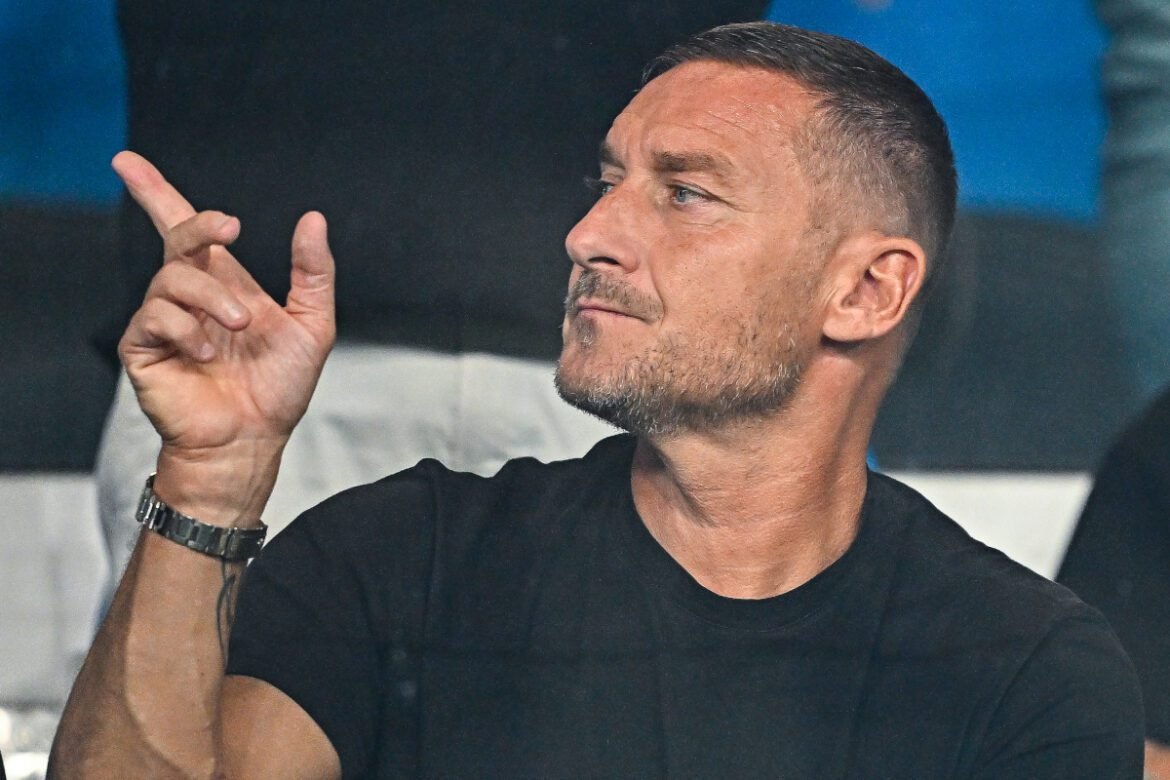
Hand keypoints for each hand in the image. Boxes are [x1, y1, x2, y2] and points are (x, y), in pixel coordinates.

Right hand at [114, 151, 335, 518]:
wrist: (254, 439)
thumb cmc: (279, 388)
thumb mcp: (312, 324)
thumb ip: (313, 272)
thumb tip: (313, 218)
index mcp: (225, 284)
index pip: (186, 230)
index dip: (155, 192)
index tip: (127, 162)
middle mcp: (191, 297)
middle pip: (179, 237)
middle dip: (201, 223)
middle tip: (233, 227)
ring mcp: (165, 321)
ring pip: (172, 277)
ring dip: (210, 295)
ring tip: (239, 325)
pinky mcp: (144, 348)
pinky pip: (155, 316)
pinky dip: (187, 328)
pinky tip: (207, 351)